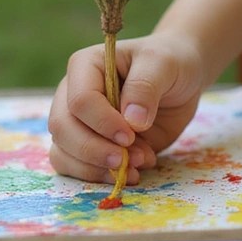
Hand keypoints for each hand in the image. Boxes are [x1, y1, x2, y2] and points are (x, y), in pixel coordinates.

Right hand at [48, 32, 203, 183]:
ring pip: (62, 151)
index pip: (80, 100)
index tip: (130, 134)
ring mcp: (77, 121)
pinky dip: (97, 176)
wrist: (178, 81)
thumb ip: (145, 87)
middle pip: (63, 128)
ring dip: (95, 167)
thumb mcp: (162, 64)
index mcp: (85, 66)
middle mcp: (71, 93)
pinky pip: (73, 166)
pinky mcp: (88, 145)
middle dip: (93, 150)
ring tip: (134, 167)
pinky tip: (127, 173)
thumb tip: (132, 121)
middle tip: (125, 160)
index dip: (102, 122)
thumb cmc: (168, 64)